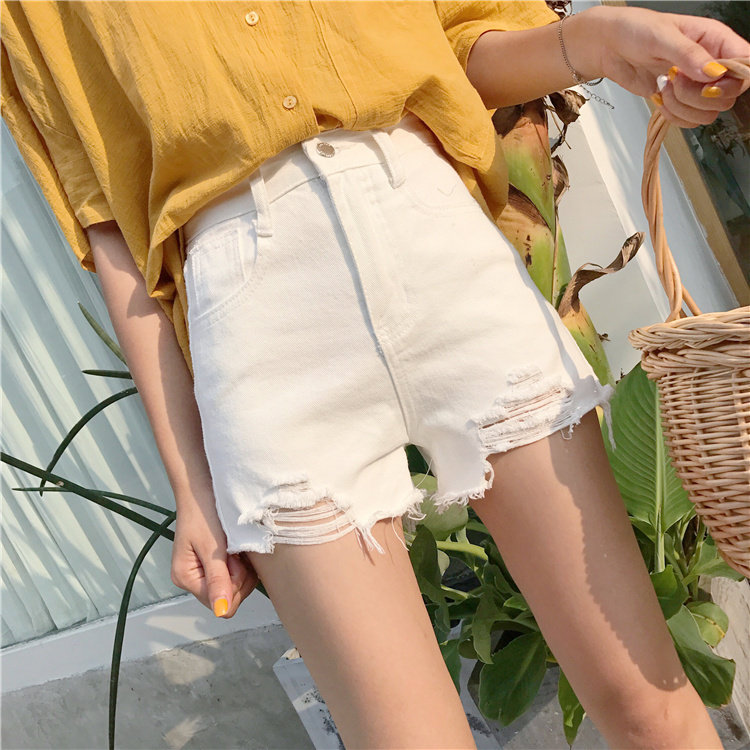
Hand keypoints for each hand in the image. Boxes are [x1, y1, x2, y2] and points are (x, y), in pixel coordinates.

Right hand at [171, 500, 259, 617]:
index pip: (219, 604)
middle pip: (229, 598)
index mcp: (186, 578)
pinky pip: (236, 574)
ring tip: (235, 546)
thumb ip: (217, 580)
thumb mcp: (212, 546)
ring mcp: (204, 572)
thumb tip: (220, 612)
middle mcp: (193, 579)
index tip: (233, 560)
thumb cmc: (203, 511)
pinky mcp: (215, 564)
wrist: (203, 488)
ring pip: (235, 587)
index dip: (233, 585)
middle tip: (234, 550)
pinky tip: (238, 547)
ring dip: (242, 568)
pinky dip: (242, 563)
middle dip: (238, 576)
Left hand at [592, 5, 749, 127]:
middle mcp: (709, 63)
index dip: (733, 80)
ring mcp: (694, 85)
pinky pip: (689, 120)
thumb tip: (712, 72)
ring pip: (709, 112)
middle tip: (675, 80)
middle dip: (699, 96)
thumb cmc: (635, 31)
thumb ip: (688, 54)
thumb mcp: (662, 37)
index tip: (709, 84)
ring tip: (665, 86)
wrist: (610, 47)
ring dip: (683, 107)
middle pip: (728, 95)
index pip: (745, 65)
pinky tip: (661, 98)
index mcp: (714, 40)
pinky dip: (674, 116)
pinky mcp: (679, 100)